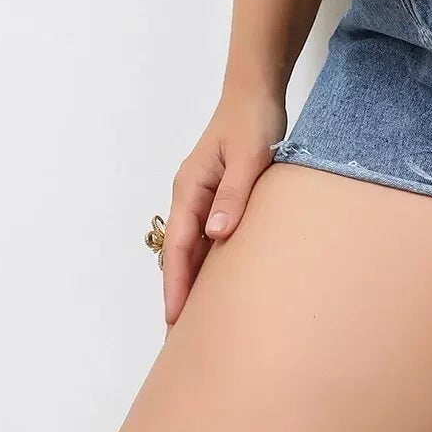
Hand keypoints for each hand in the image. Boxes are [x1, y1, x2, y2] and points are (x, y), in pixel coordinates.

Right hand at [160, 85, 287, 328]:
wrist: (257, 91)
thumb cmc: (252, 120)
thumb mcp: (249, 156)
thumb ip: (234, 193)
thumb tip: (216, 234)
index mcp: (190, 188)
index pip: (178, 246)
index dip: (177, 285)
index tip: (175, 321)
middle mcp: (190, 195)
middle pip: (180, 253)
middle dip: (179, 293)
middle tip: (180, 340)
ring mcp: (203, 196)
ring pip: (193, 248)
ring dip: (194, 281)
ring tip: (198, 323)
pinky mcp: (220, 195)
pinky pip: (208, 236)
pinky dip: (209, 262)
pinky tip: (220, 283)